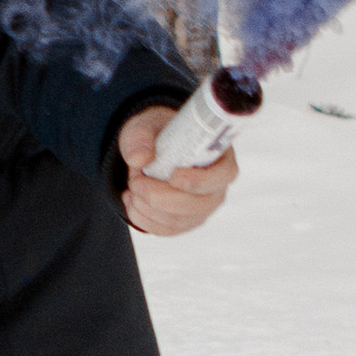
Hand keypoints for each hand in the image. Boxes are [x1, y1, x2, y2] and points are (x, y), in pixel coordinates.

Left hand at [117, 107, 237, 236]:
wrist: (147, 150)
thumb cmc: (155, 135)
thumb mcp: (145, 126)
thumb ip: (140, 137)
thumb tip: (139, 158)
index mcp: (219, 156)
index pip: (224, 174)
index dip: (201, 180)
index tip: (173, 176)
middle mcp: (216, 186)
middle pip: (201, 204)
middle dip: (164, 198)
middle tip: (136, 182)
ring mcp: (202, 208)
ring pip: (181, 220)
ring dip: (150, 208)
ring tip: (131, 188)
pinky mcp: (185, 222)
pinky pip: (168, 230)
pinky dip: (144, 219)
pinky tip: (131, 202)